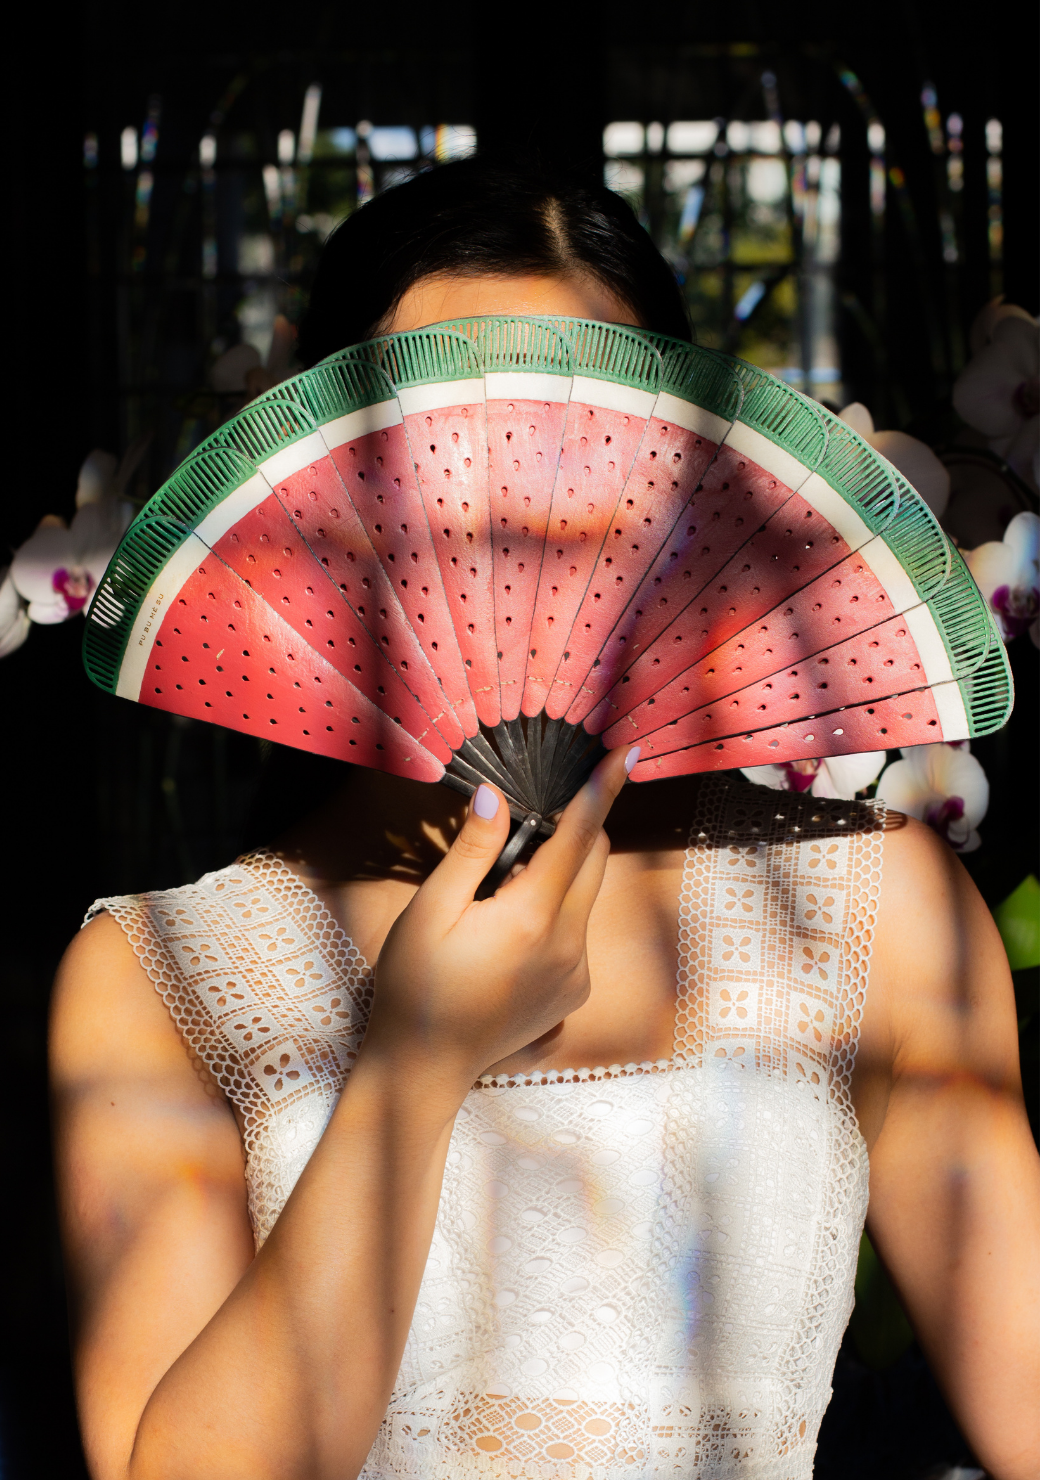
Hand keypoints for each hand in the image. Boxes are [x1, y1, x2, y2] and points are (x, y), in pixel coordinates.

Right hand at [362, 745, 637, 1094]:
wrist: (426, 1065)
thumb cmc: (415, 984)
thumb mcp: (430, 910)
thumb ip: (472, 850)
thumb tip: (496, 796)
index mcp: (532, 918)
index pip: (580, 837)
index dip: (603, 789)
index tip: (629, 752)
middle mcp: (569, 945)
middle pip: (594, 861)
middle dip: (572, 830)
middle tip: (519, 833)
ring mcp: (577, 973)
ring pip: (584, 896)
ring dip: (556, 877)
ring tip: (495, 901)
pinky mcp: (576, 991)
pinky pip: (576, 930)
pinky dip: (553, 913)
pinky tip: (505, 939)